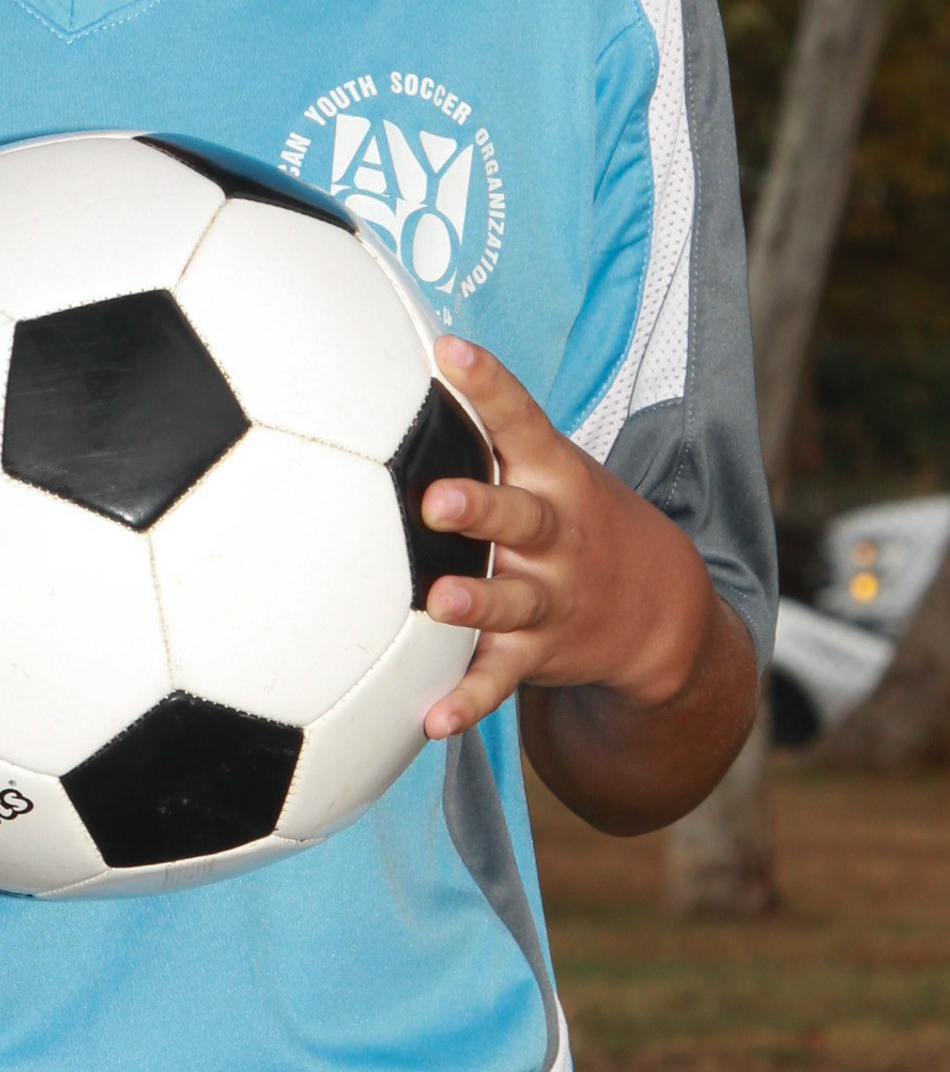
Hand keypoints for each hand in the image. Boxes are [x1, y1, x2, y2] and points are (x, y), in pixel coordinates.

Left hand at [418, 336, 719, 742]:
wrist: (665, 611)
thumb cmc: (574, 516)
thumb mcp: (550, 465)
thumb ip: (488, 424)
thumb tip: (407, 352)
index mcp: (555, 477)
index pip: (522, 418)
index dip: (488, 383)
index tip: (449, 350)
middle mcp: (556, 537)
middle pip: (520, 517)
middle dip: (480, 509)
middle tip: (438, 501)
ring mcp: (551, 598)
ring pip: (510, 601)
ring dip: (475, 605)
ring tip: (438, 603)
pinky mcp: (539, 653)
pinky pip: (500, 681)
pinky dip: (468, 703)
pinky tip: (432, 721)